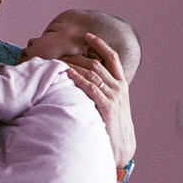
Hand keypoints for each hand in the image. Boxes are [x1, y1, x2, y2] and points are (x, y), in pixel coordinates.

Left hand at [62, 33, 135, 166]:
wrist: (121, 146)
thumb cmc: (113, 126)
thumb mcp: (113, 104)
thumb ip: (104, 91)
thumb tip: (88, 80)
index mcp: (122, 84)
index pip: (112, 57)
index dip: (100, 44)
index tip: (88, 36)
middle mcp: (119, 87)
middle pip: (97, 64)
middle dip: (79, 56)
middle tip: (63, 54)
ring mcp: (113, 96)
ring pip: (92, 73)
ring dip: (74, 66)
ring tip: (61, 62)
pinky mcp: (106, 106)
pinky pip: (90, 87)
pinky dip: (78, 78)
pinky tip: (67, 74)